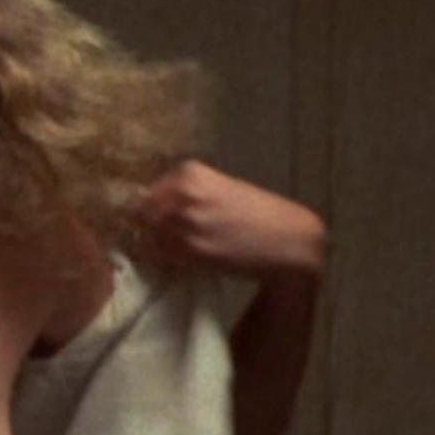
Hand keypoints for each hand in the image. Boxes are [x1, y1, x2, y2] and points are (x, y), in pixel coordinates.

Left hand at [138, 160, 326, 281]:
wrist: (291, 241)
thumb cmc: (261, 214)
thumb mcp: (223, 188)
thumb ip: (190, 192)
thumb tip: (155, 203)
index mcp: (190, 173)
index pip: (149, 190)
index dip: (151, 208)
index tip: (157, 219)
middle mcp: (184, 194)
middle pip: (142, 213)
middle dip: (148, 227)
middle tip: (163, 239)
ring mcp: (185, 223)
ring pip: (148, 236)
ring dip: (155, 245)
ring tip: (174, 251)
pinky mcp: (191, 251)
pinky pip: (160, 256)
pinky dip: (165, 260)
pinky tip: (182, 261)